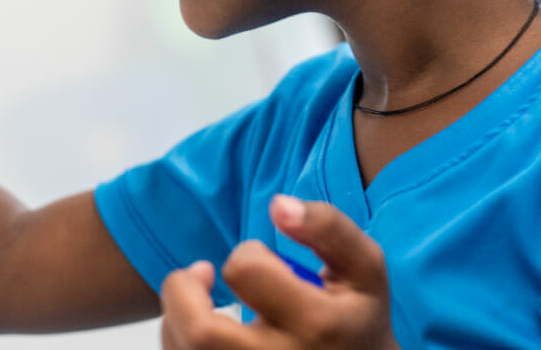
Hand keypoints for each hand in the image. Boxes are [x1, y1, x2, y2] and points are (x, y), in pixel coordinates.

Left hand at [160, 195, 399, 349]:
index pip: (246, 272)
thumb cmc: (358, 317)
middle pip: (201, 331)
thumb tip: (278, 205)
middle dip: (181, 290)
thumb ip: (327, 226)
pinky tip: (201, 326)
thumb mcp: (364, 268)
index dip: (245, 253)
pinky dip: (180, 339)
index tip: (260, 260)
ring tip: (199, 301)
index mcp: (318, 324)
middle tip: (199, 275)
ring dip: (176, 317)